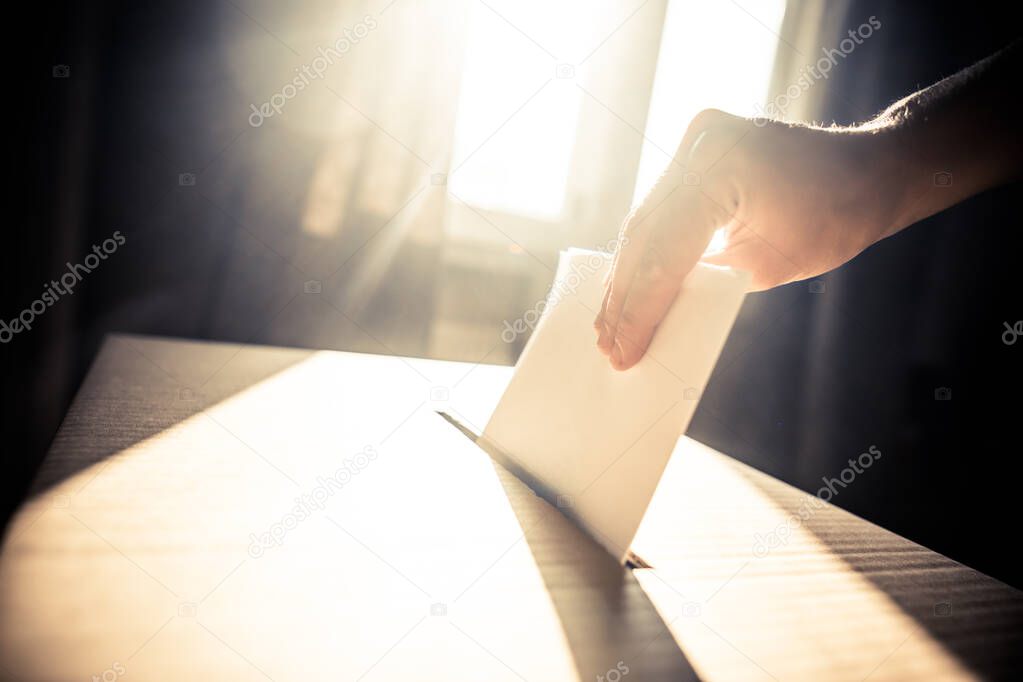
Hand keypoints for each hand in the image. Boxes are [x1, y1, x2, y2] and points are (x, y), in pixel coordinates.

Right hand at [594, 108, 897, 369]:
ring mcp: (692, 143)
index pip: (664, 251)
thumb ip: (708, 285)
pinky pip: (657, 212)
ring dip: (625, 277)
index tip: (623, 353)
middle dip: (624, 297)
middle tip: (607, 346)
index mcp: (720, 167)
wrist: (868, 169)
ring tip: (608, 327)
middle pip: (643, 236)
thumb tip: (655, 318)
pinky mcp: (692, 155)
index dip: (640, 309)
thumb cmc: (836, 217)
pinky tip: (625, 290)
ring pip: (643, 224)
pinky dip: (643, 253)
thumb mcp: (770, 266)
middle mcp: (697, 145)